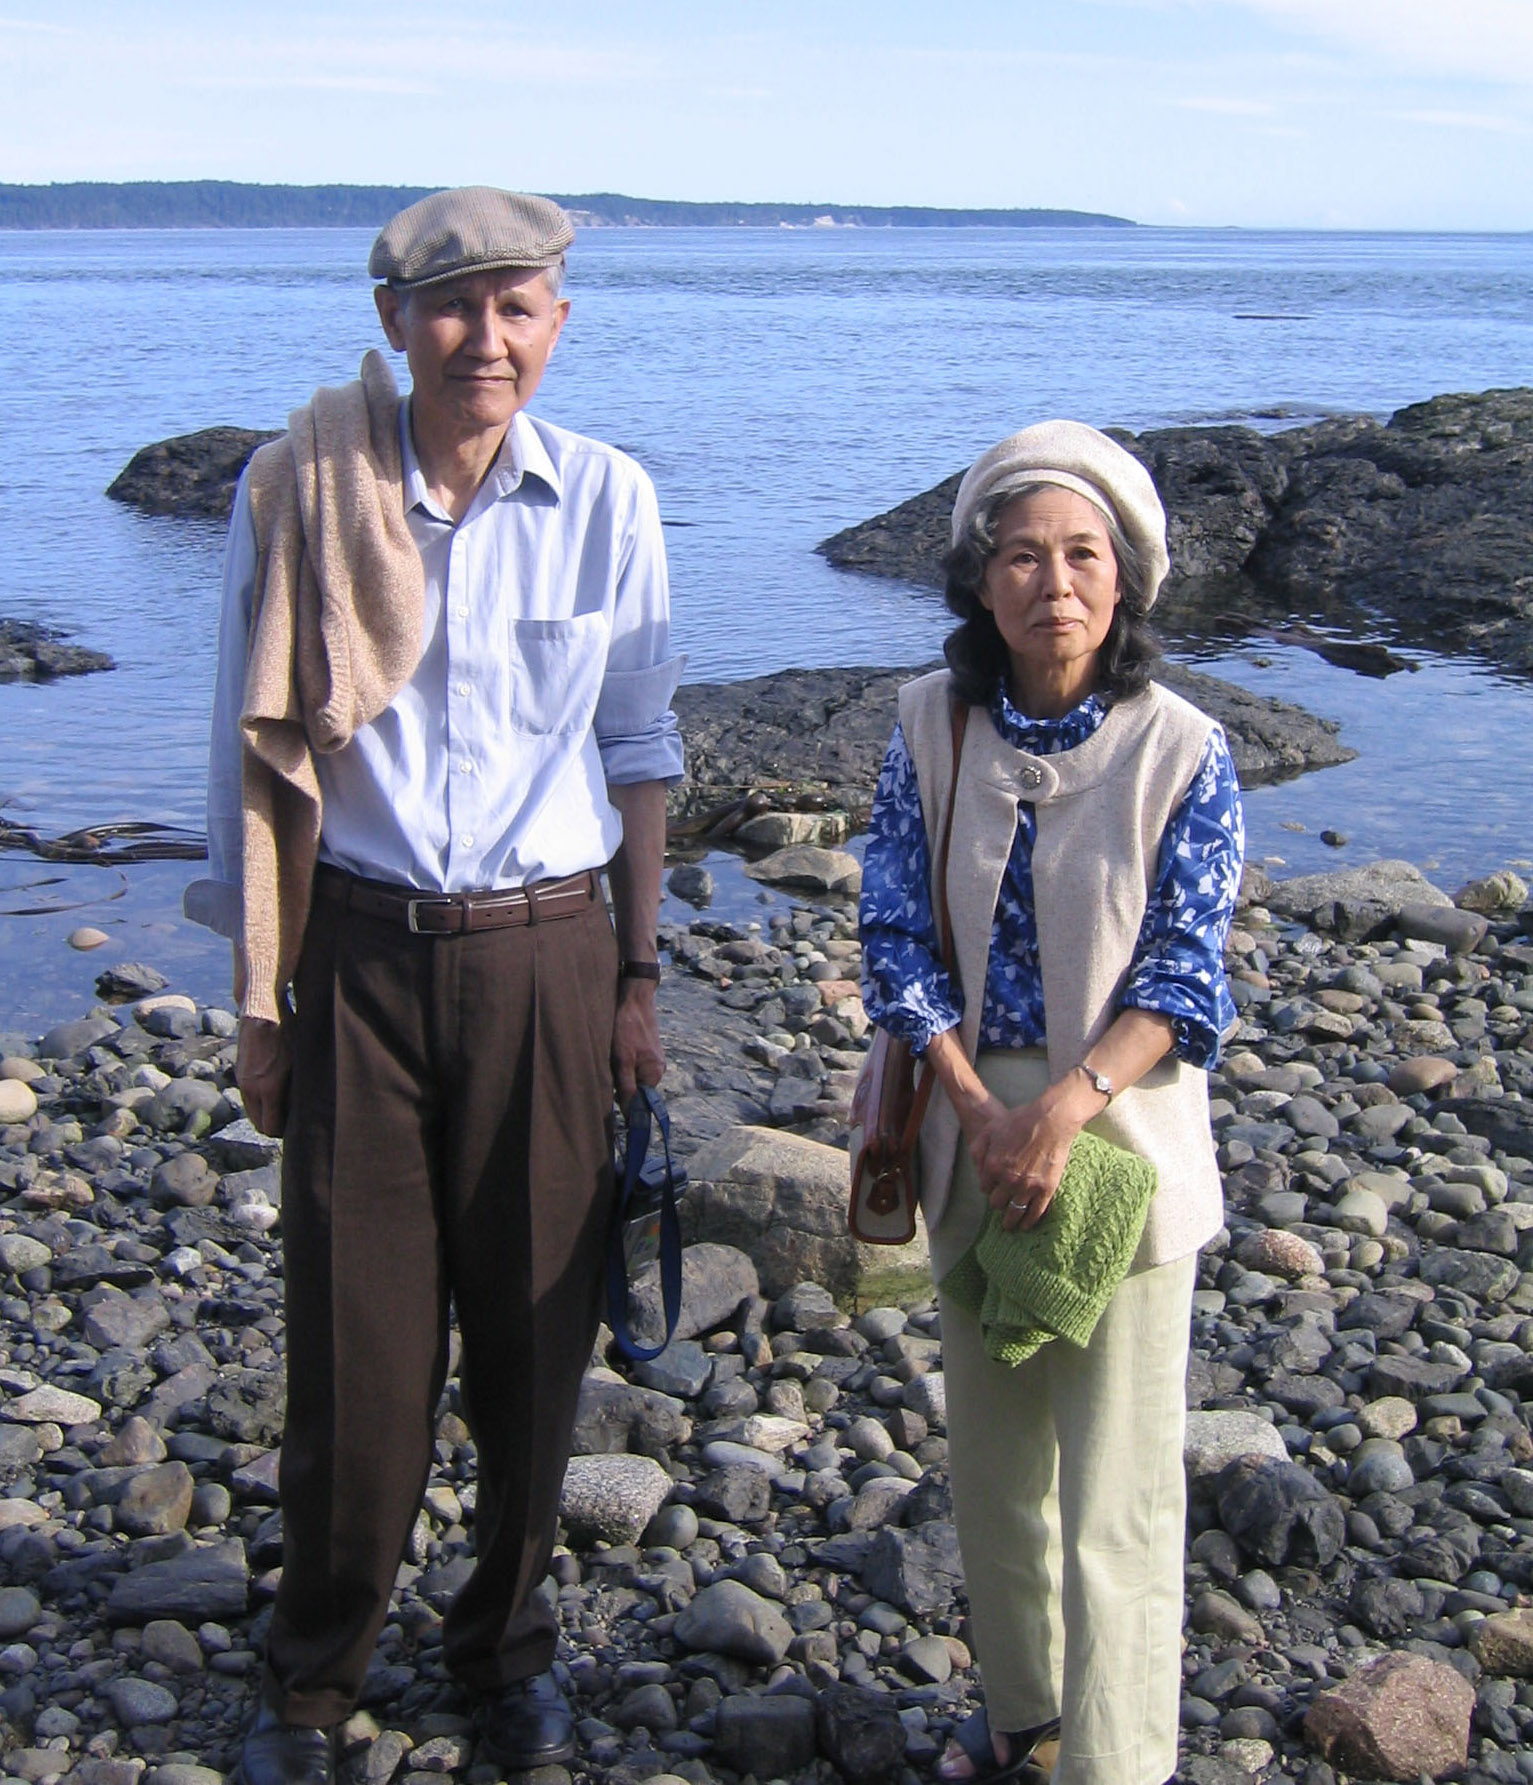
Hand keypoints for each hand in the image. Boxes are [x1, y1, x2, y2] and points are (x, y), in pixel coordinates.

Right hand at [236, 1015, 291, 1136]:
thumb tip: (307, 1107)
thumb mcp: (301, 1060)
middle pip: (259, 1124)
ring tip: (283, 1106)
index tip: (296, 1128)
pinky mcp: (239, 1072)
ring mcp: (242, 1080)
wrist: (262, 1010)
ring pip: (251, 1111)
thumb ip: (299, 1087)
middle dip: (273, 1126)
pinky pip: (247, 1097)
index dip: (284, 1132)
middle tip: (291, 1120)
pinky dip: (257, 1101)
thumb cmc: (289, 1032)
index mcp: (267, 1089)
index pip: (270, 1128)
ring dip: (264, 1113)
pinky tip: (272, 1091)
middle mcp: (250, 1088)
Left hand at [612, 980, 664, 1107]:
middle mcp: (657, 1069)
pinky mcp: (646, 1050)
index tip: (610, 1097)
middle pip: (635, 1088)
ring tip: (612, 1056)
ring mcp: (652, 1059)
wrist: (634, 997)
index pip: (639, 1101)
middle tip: (608, 1069)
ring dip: (619, 1072)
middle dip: (619, 1084)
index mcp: (654, 1074)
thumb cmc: (627, 1028)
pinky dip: (622, 1061)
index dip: (624, 1102)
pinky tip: (615, 1049)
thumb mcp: (623, 1060)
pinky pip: (632, 1064)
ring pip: (631, 1075)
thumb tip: (630, 1114)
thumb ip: (626, 1087)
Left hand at [966, 1087, 1083, 1231]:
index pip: (984, 1188)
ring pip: (1014, 1213)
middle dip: (997, 1203)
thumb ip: (978, 1150)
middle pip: (997, 1203)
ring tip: (1009, 1225)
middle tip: (1001, 1203)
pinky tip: (1026, 1225)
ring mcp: (1028, 1187)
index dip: (989, 1188)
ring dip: (1010, 1221)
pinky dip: (1029, 1222)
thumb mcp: (991, 1129)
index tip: (993, 1188)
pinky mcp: (1046, 1189)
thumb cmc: (1020, 1120)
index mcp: (992, 1166)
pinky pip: (1036, 1212)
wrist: (1051, 1120)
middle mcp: (1008, 1180)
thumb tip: (978, 1170)